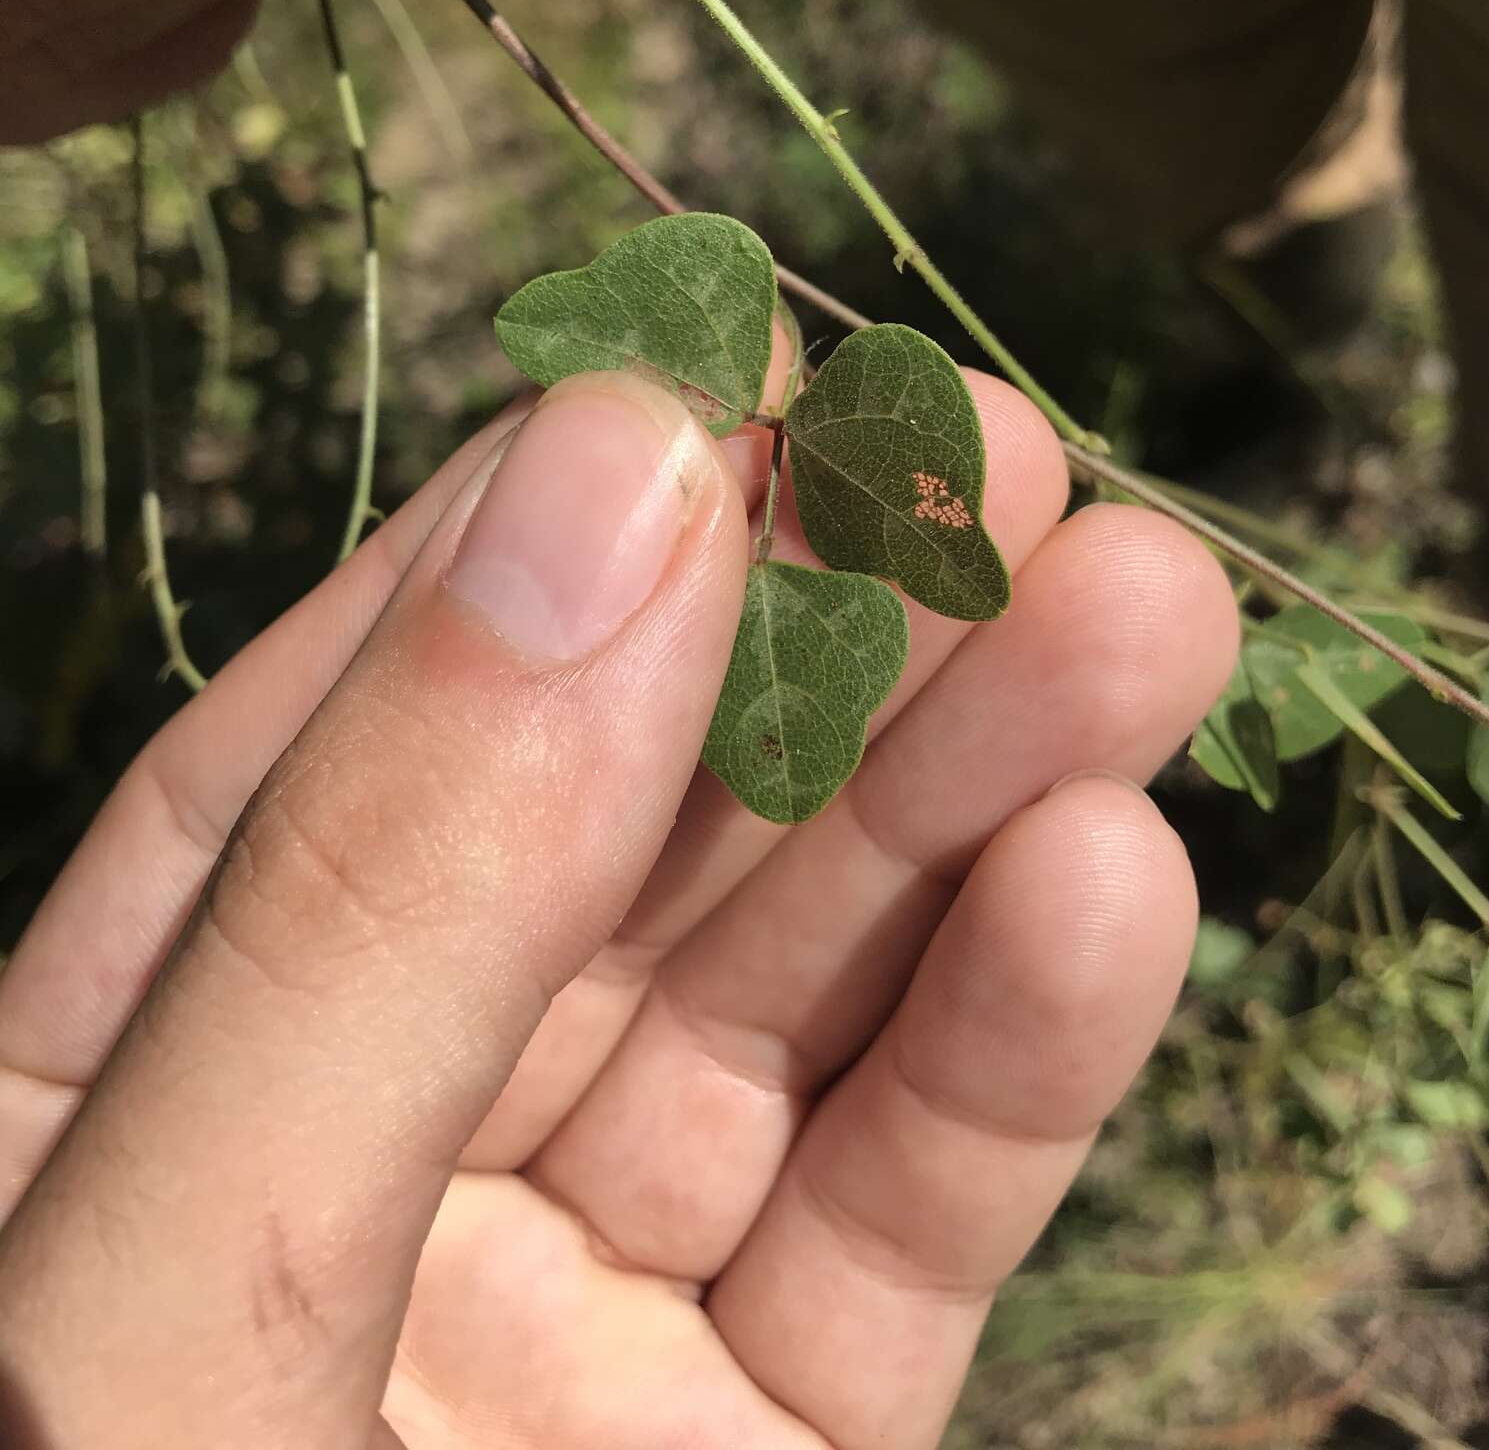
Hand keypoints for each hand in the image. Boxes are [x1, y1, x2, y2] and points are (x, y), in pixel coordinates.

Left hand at [0, 362, 1234, 1447]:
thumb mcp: (178, 1312)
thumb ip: (372, 909)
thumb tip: (611, 472)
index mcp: (122, 1111)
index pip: (326, 767)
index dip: (528, 551)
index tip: (718, 378)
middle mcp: (363, 1175)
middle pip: (605, 853)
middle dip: (812, 643)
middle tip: (987, 448)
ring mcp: (576, 1315)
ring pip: (789, 1006)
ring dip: (970, 800)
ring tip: (1133, 606)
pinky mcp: (773, 1449)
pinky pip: (901, 1229)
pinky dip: (1017, 1057)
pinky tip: (1109, 874)